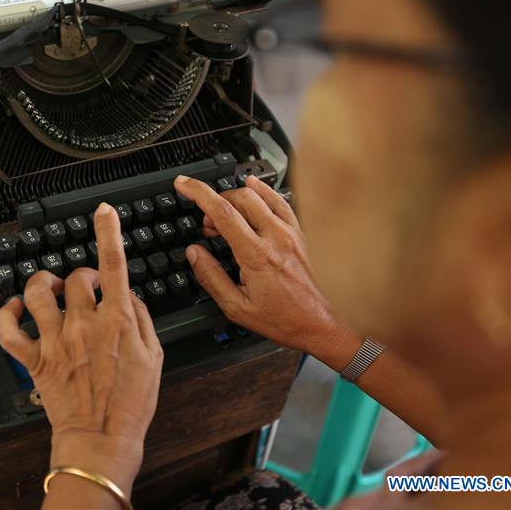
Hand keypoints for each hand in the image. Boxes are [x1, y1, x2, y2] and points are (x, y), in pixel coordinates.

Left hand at [0, 203, 162, 496]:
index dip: (108, 232)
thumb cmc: (130, 404)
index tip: (104, 211)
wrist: (102, 441)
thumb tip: (126, 295)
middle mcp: (84, 325)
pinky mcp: (35, 360)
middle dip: (81, 276)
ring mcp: (56, 341)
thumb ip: (142, 319)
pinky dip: (6, 314)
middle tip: (86, 289)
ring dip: (42, 284)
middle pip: (74, 278)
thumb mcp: (155, 356)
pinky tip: (15, 308)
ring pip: (37, 292)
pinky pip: (8, 329)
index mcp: (117, 321)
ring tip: (49, 290)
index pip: (112, 264)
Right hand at [174, 174, 351, 363]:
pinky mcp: (303, 233)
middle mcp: (276, 237)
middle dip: (216, 202)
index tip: (184, 184)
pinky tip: (254, 187)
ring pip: (259, 195)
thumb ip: (212, 278)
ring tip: (226, 213)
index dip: (198, 192)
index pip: (222, 211)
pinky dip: (263, 191)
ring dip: (236, 197)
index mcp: (256, 255)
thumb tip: (195, 254)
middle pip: (239, 198)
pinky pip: (281, 201)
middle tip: (207, 223)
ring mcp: (292, 232)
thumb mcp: (238, 308)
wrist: (326, 325)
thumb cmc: (287, 320)